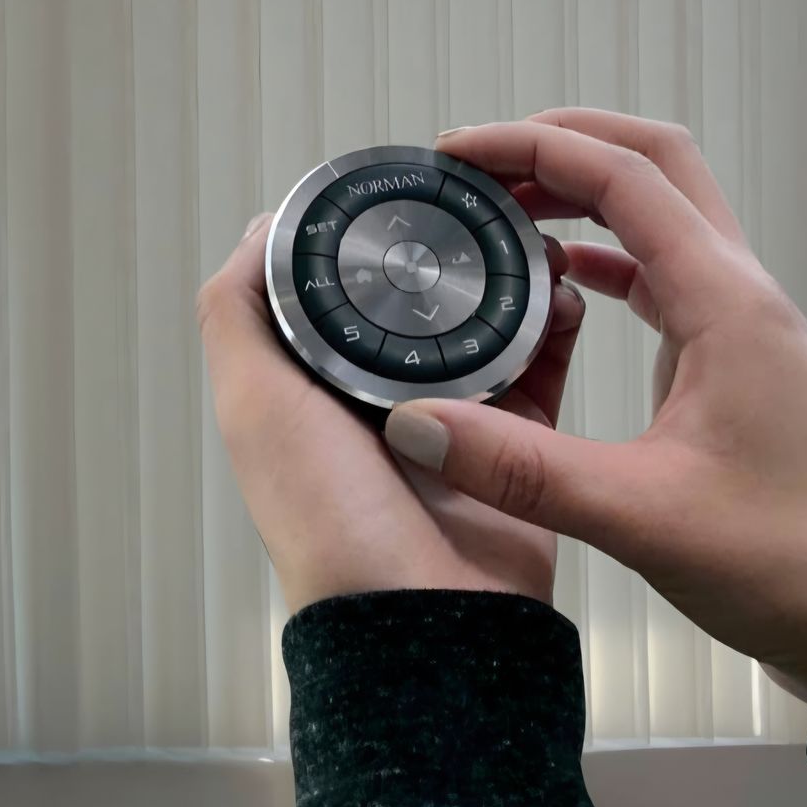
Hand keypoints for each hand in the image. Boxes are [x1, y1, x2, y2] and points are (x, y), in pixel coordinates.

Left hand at [198, 213, 587, 612]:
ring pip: (485, 325)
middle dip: (451, 248)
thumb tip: (264, 226)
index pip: (337, 287)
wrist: (425, 621)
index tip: (405, 185)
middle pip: (417, 299)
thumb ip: (239, 313)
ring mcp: (451, 422)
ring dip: (511, 280)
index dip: (366, 236)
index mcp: (311, 387)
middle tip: (486, 199)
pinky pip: (542, 373)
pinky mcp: (516, 446)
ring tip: (532, 237)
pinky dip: (555, 330)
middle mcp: (376, 400)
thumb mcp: (255, 403)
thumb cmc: (328, 519)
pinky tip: (566, 293)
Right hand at [386, 110, 806, 728]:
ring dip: (582, 192)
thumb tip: (414, 425)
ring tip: (498, 210)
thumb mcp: (640, 518)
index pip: (625, 176)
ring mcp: (741, 323)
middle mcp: (740, 293)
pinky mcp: (732, 358)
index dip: (534, 147)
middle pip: (652, 162)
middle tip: (475, 164)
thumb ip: (522, 469)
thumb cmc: (790, 563)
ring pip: (660, 211)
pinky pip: (662, 270)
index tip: (456, 153)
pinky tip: (553, 281)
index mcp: (726, 303)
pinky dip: (602, 252)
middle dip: (561, 143)